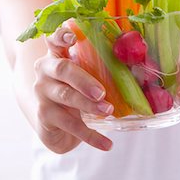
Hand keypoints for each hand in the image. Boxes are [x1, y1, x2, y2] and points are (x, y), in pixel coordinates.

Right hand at [33, 22, 113, 153]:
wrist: (52, 120)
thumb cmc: (74, 88)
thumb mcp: (82, 73)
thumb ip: (97, 64)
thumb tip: (137, 58)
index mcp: (56, 54)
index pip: (54, 39)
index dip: (62, 35)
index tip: (73, 36)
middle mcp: (45, 70)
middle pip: (63, 69)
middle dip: (83, 80)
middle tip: (101, 92)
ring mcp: (42, 93)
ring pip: (66, 97)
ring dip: (88, 105)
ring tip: (108, 110)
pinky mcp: (44, 116)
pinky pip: (70, 126)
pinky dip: (90, 136)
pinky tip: (106, 143)